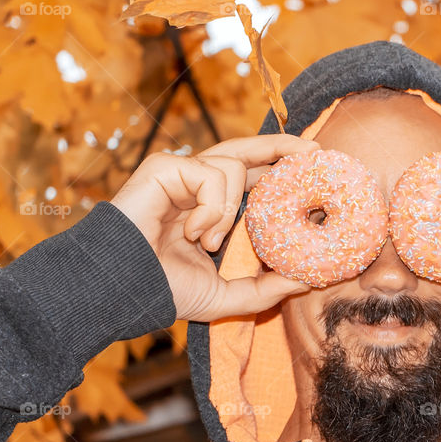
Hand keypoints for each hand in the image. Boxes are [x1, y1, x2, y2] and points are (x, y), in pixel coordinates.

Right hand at [110, 135, 318, 320]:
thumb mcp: (227, 295)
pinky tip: (191, 232)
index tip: (317, 170)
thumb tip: (310, 281)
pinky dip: (209, 208)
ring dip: (228, 209)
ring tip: (208, 241)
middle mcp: (200, 185)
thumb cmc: (165, 291)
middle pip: (249, 150)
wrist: (124, 290)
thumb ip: (267, 289)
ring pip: (233, 164)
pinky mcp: (165, 167)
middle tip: (315, 152)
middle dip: (283, 146)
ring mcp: (182, 173)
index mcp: (215, 207)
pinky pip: (209, 173)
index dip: (285, 169)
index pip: (256, 177)